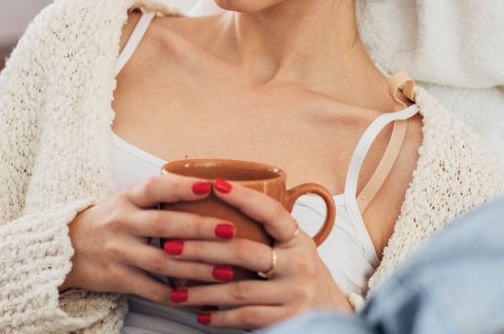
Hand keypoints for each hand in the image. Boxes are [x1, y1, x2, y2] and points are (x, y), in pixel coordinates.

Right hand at [60, 175, 237, 301]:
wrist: (66, 248)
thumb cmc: (110, 220)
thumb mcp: (129, 200)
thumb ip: (161, 196)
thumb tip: (210, 187)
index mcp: (129, 199)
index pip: (156, 188)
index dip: (182, 186)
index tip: (210, 186)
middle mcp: (123, 223)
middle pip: (164, 226)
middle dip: (199, 228)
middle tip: (229, 230)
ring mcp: (119, 252)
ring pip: (162, 261)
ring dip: (196, 268)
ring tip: (226, 270)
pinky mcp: (118, 278)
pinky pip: (151, 289)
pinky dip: (177, 296)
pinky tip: (201, 299)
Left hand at [164, 178, 351, 328]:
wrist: (333, 316)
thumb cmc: (302, 275)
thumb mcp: (295, 248)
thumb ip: (268, 233)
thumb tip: (221, 207)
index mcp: (299, 239)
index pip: (271, 212)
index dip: (244, 198)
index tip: (216, 185)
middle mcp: (300, 264)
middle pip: (243, 252)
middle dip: (201, 248)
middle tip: (170, 246)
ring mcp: (295, 294)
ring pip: (238, 289)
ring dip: (201, 289)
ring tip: (175, 290)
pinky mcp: (289, 320)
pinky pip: (246, 317)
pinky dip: (219, 316)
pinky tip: (199, 312)